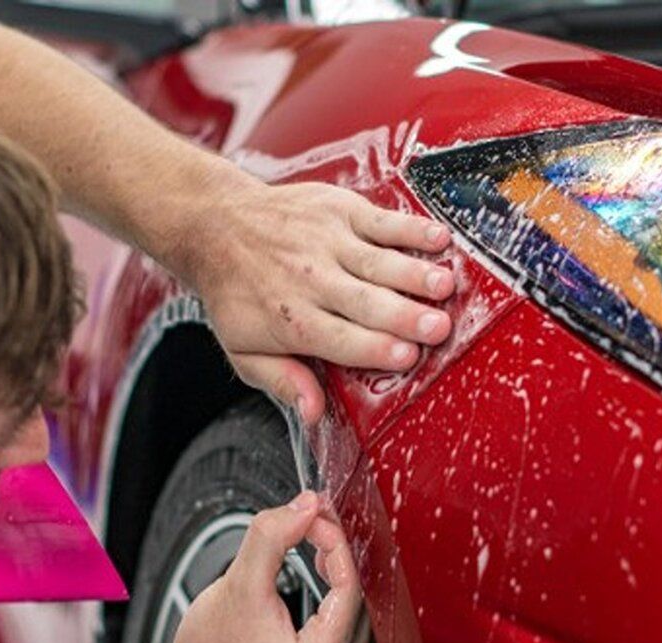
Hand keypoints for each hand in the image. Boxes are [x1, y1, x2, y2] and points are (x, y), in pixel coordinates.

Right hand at [152, 491, 368, 642]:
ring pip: (358, 624)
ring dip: (343, 582)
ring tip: (320, 551)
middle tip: (317, 526)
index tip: (315, 520)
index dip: (336, 544)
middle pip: (360, 606)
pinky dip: (338, 610)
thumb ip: (272, 538)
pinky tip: (323, 588)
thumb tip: (304, 507)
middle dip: (341, 559)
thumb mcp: (236, 587)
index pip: (351, 588)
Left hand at [181, 179, 454, 425]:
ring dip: (414, 274)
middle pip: (366, 303)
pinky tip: (439, 240)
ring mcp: (327, 242)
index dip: (375, 349)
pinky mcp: (338, 210)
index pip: (341, 340)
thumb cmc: (237, 293)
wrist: (217, 224)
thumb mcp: (244, 349)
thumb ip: (281, 380)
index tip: (407, 357)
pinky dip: (411, 230)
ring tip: (445, 287)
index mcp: (292, 320)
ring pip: (378, 262)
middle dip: (404, 316)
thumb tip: (312, 413)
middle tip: (439, 328)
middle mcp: (312, 280)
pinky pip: (381, 221)